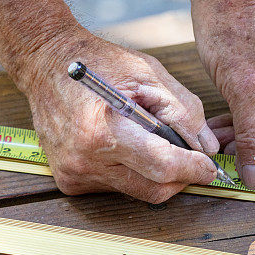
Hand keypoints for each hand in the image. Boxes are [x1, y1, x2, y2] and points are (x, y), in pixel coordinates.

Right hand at [17, 23, 219, 202]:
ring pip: (137, 192)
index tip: (209, 168)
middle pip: (153, 189)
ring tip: (150, 142)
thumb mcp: (148, 74)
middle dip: (180, 178)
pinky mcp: (69, 181)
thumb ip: (184, 112)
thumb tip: (207, 147)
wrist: (44, 63)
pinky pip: (116, 188)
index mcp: (105, 130)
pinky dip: (131, 173)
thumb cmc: (97, 63)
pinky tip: (124, 147)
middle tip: (191, 160)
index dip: (193, 169)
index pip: (163, 166)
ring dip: (155, 174)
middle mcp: (86, 159)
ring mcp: (75, 174)